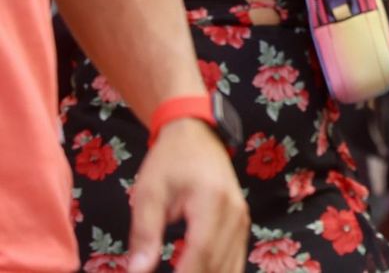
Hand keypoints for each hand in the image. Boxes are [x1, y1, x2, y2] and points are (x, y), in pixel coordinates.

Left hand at [128, 118, 246, 272]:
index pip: (200, 253)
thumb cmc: (170, 161)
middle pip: (218, 265)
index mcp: (212, 202)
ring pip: (230, 267)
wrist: (198, 135)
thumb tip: (138, 272)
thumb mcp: (149, 193)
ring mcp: (243, 221)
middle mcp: (235, 214)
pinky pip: (235, 260)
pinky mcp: (242, 225)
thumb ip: (145, 233)